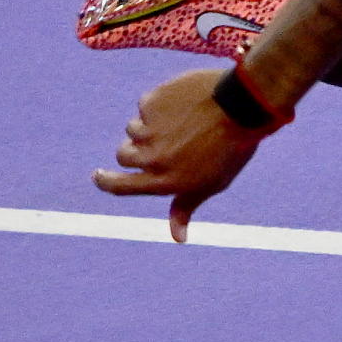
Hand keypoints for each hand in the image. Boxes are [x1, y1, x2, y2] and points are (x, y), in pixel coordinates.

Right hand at [96, 66, 274, 236]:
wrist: (244, 107)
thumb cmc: (231, 149)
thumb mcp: (212, 184)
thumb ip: (185, 207)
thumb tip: (178, 238)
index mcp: (164, 181)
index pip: (119, 187)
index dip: (104, 182)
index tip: (98, 175)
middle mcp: (152, 158)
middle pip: (123, 154)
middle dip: (136, 148)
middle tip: (163, 140)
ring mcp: (150, 130)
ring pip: (133, 128)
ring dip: (150, 125)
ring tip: (181, 122)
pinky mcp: (151, 104)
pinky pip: (145, 105)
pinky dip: (161, 104)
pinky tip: (184, 104)